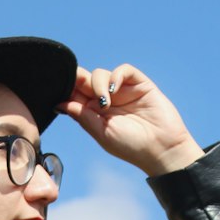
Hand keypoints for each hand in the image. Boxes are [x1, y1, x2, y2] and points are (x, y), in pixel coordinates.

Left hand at [57, 64, 203, 175]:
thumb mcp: (102, 133)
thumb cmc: (131, 147)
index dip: (67, 89)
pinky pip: (123, 70)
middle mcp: (106, 100)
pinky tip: (114, 89)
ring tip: (105, 103)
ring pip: (101, 74)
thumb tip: (59, 104)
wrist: (161, 149)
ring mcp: (122, 91)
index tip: (59, 90)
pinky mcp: (139, 84)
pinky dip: (116, 76)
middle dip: (78, 80)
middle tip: (76, 85)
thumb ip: (82, 116)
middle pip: (85, 80)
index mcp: (94, 113)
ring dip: (97, 84)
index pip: (75, 95)